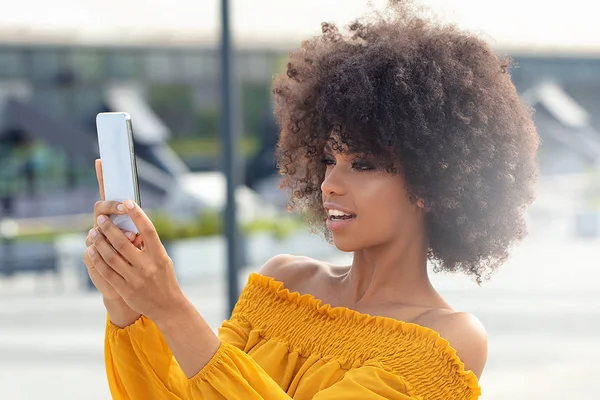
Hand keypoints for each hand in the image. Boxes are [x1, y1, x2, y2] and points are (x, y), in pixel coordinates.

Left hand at [87, 199, 184, 323]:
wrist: (168, 306)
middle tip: (101, 218)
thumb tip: (133, 227)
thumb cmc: (164, 279)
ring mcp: (136, 279)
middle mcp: (148, 266)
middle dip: (110, 228)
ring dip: (100, 242)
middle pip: (124, 242)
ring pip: (112, 257)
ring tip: (93, 232)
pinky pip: (107, 272)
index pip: (148, 231)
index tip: (127, 202)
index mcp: (159, 256)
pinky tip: (91, 250)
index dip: (137, 215)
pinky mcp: (126, 290)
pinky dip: (97, 260)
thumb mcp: (163, 260)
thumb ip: (150, 246)